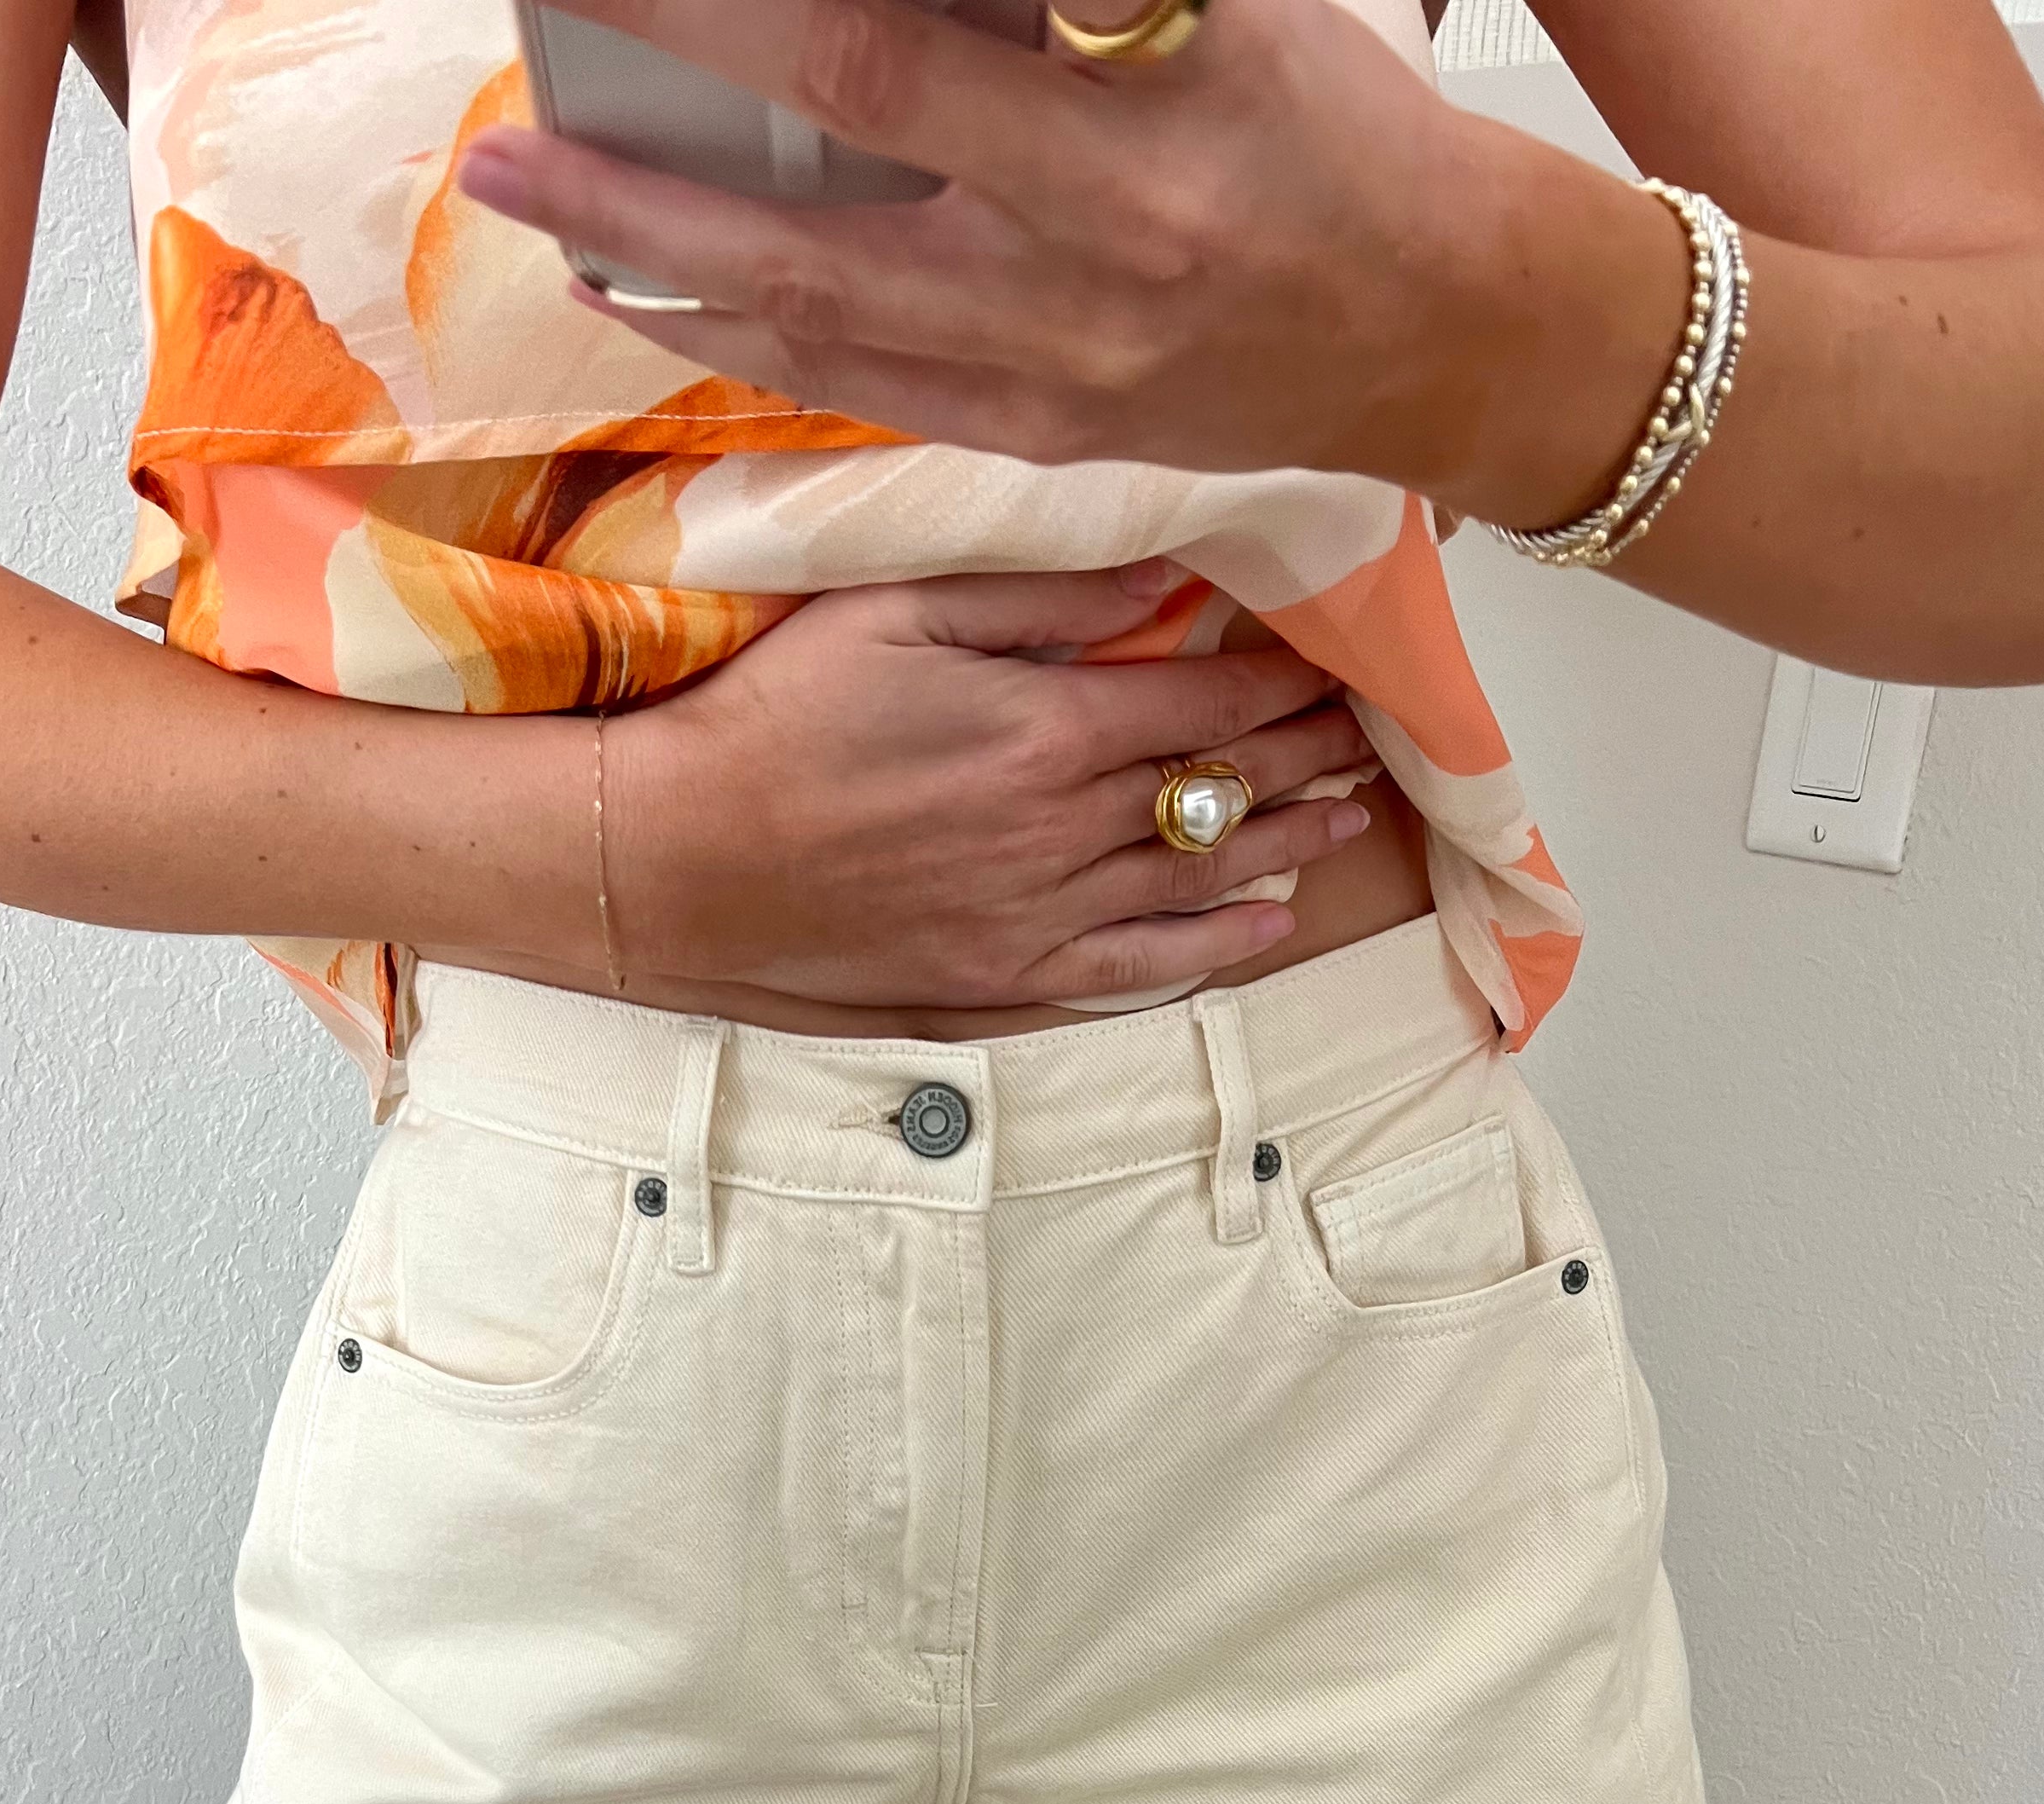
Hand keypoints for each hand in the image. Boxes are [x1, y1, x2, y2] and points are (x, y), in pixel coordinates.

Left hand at [457, 0, 1515, 480]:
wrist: (1442, 334)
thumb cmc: (1337, 136)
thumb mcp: (1228, 11)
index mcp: (1143, 123)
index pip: (897, 47)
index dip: (751, 14)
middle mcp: (1091, 249)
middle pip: (827, 173)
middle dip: (652, 136)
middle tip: (516, 98)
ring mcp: (1056, 361)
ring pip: (812, 310)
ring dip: (652, 248)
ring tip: (530, 188)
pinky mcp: (1040, 432)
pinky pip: (855, 387)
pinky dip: (735, 338)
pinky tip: (648, 294)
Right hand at [604, 560, 1375, 1009]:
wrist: (674, 861)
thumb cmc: (768, 716)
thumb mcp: (892, 609)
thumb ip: (1036, 593)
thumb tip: (1163, 577)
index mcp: (1046, 729)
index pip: (1208, 696)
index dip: (1283, 677)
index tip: (1336, 658)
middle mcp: (1063, 834)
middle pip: (1220, 789)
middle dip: (1303, 758)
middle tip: (1369, 736)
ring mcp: (1038, 921)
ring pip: (1198, 883)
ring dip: (1286, 848)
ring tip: (1345, 818)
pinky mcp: (1003, 986)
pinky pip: (1136, 974)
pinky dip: (1211, 951)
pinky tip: (1262, 929)